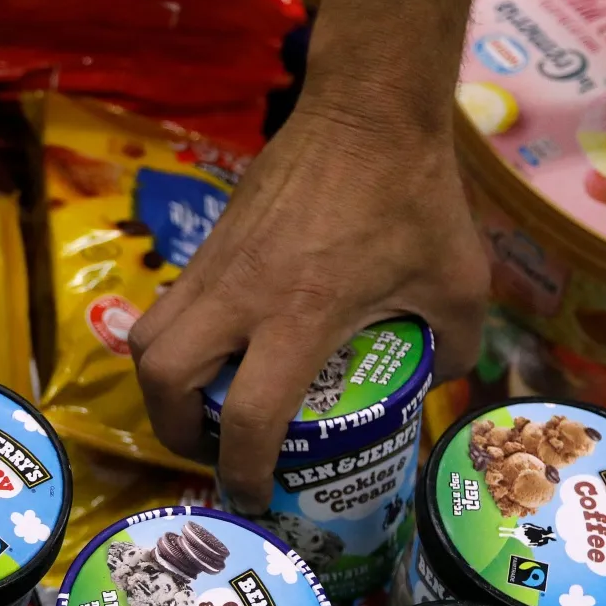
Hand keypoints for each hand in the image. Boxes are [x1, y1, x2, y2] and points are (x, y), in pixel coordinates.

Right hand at [129, 98, 489, 507]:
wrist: (368, 108)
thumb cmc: (416, 195)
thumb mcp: (459, 282)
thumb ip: (456, 344)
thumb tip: (444, 381)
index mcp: (299, 317)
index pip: (248, 418)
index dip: (242, 472)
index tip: (253, 497)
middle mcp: (241, 297)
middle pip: (162, 381)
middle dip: (173, 431)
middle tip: (208, 448)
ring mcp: (217, 266)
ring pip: (147, 339)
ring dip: (162, 386)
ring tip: (199, 404)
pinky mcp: (212, 242)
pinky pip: (171, 306)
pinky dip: (179, 340)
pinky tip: (224, 346)